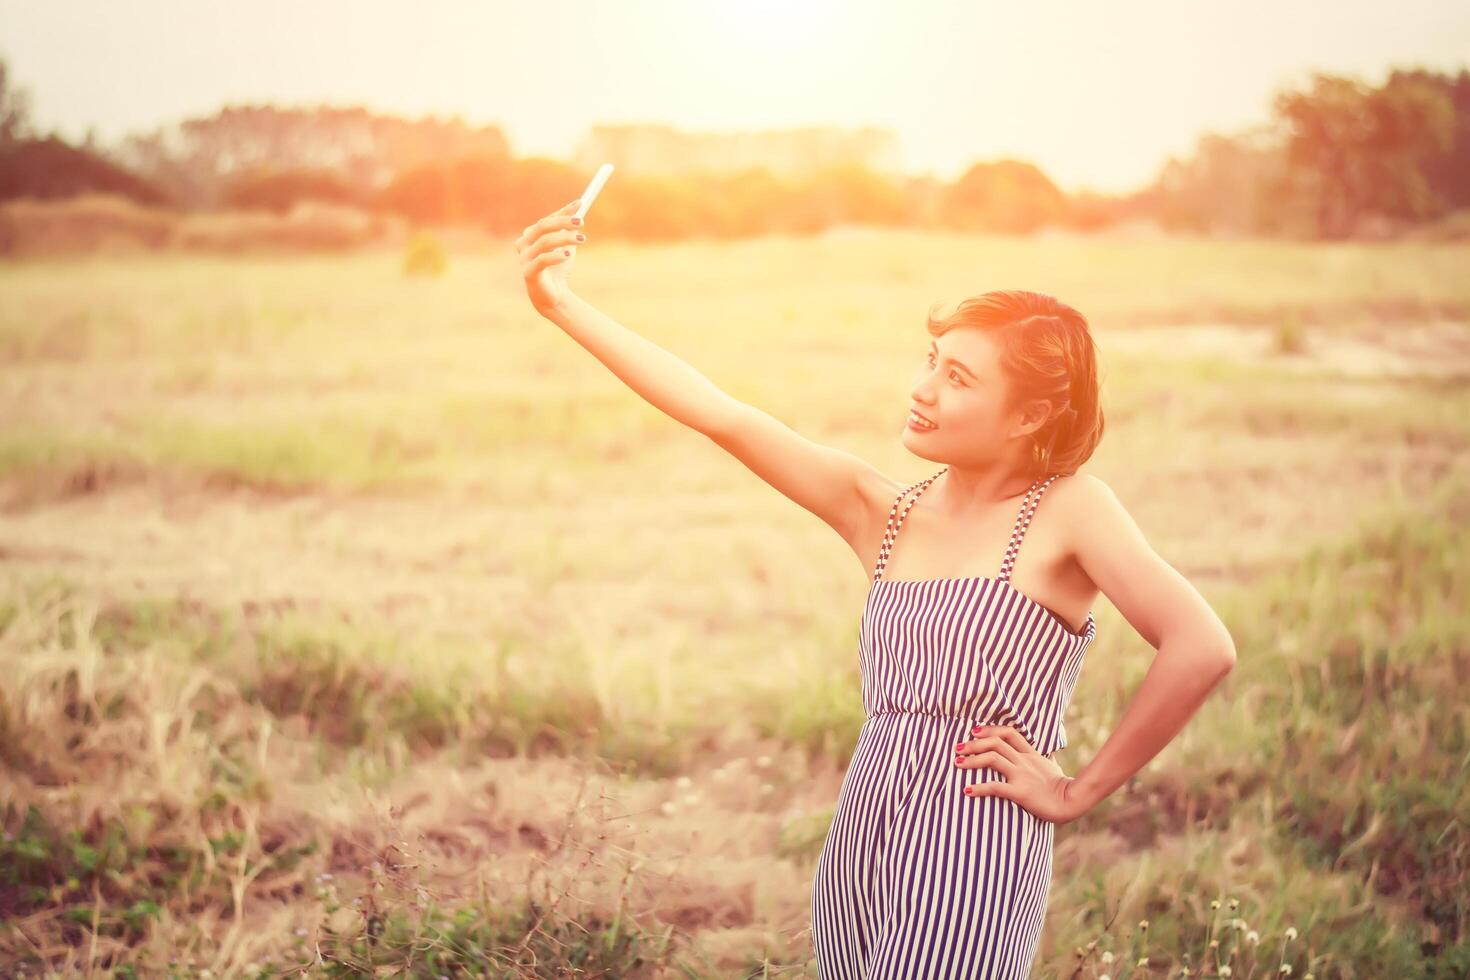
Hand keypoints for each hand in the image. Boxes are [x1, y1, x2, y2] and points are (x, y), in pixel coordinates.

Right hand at [515, 198, 585, 315]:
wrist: (554, 296)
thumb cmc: (558, 268)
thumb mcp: (566, 246)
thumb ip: (569, 229)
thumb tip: (578, 207)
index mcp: (530, 235)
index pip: (547, 219)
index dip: (563, 212)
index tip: (580, 204)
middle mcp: (523, 244)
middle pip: (542, 226)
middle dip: (563, 222)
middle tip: (581, 222)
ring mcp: (524, 258)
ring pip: (544, 241)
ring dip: (565, 238)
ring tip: (582, 239)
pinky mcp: (528, 272)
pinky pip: (542, 260)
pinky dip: (555, 256)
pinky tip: (567, 256)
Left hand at [954, 724, 1084, 824]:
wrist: (1071, 802)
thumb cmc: (1061, 786)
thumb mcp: (1051, 765)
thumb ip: (1044, 756)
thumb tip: (1047, 749)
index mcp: (1030, 754)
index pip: (1009, 733)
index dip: (990, 730)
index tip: (974, 732)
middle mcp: (1024, 761)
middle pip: (996, 743)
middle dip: (974, 744)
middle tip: (958, 748)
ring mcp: (1022, 775)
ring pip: (993, 759)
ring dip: (972, 760)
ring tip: (957, 763)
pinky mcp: (1020, 792)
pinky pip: (996, 787)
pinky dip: (979, 788)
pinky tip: (967, 790)